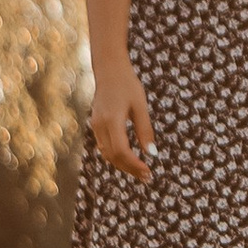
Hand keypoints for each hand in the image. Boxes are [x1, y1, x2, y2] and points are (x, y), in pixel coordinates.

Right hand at [91, 56, 154, 180]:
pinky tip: (129, 159)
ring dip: (123, 165)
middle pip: (114, 156)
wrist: (109, 70)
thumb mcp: (140, 106)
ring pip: (107, 154)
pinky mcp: (96, 125)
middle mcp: (100, 125)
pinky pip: (104, 147)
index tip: (148, 171)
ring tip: (140, 171)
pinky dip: (116, 156)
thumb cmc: (128, 85)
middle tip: (147, 177)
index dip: (134, 164)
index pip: (122, 150)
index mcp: (112, 120)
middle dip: (130, 169)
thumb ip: (145, 130)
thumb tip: (152, 154)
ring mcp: (96, 126)